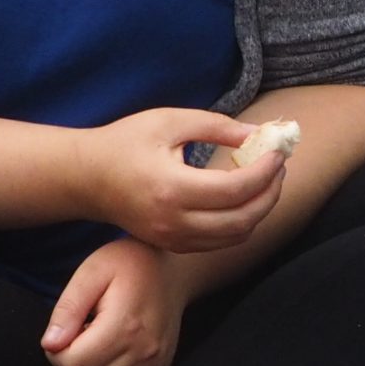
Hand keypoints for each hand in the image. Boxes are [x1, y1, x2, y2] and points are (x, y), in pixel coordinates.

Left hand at [43, 237, 186, 365]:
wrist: (174, 272)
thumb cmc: (131, 266)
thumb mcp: (92, 272)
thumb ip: (67, 308)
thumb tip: (50, 345)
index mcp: (126, 325)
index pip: (73, 364)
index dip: (56, 352)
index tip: (65, 330)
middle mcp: (144, 351)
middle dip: (69, 364)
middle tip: (77, 335)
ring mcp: (153, 364)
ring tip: (93, 344)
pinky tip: (107, 353)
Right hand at [76, 108, 286, 253]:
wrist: (85, 177)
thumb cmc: (125, 142)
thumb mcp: (170, 121)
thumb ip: (218, 126)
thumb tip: (259, 133)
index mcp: (171, 188)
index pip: (236, 189)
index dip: (266, 170)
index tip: (279, 150)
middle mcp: (172, 221)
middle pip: (243, 219)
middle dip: (271, 193)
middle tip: (278, 166)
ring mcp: (171, 238)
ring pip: (235, 236)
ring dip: (259, 209)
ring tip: (266, 179)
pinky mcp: (171, 244)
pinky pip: (218, 242)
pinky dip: (240, 222)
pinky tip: (243, 195)